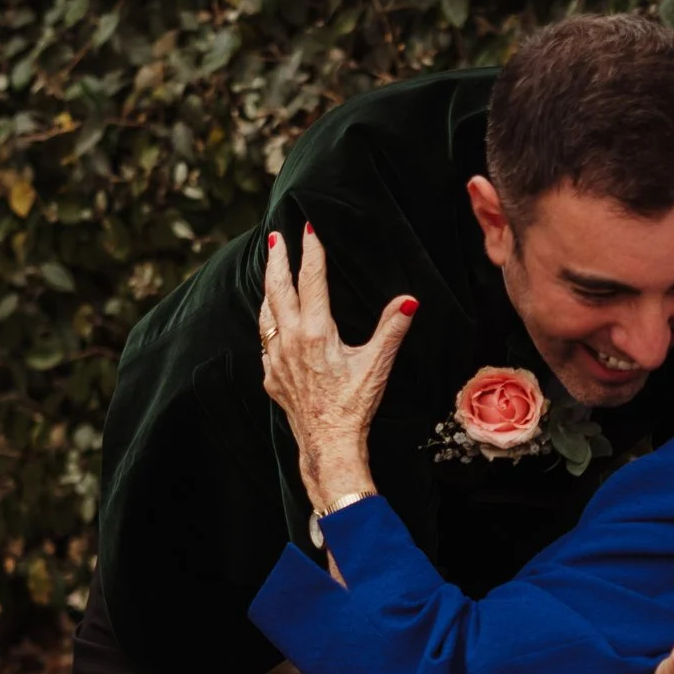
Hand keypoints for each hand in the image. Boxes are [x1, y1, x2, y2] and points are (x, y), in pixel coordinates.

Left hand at [258, 226, 414, 508]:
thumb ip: (392, 328)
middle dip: (277, 259)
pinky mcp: (271, 376)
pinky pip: (264, 339)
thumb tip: (409, 301)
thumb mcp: (377, 364)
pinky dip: (267, 320)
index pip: (311, 280)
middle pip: (278, 288)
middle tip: (276, 236)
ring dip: (268, 287)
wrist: (328, 444)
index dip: (311, 252)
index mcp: (315, 331)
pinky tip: (271, 318)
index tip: (309, 229)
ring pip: (266, 312)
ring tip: (271, 269)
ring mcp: (276, 358)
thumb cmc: (354, 405)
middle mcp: (290, 339)